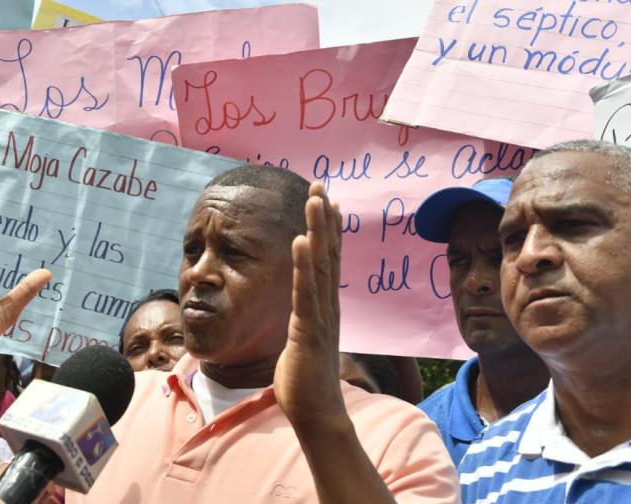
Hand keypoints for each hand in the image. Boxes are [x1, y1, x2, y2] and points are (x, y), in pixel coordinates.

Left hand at [274, 181, 345, 427]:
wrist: (317, 413)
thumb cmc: (307, 379)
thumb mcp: (306, 340)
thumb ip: (307, 319)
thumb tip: (303, 308)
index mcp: (326, 307)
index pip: (330, 260)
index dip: (329, 229)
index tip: (327, 200)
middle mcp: (328, 306)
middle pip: (329, 254)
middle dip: (323, 218)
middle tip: (321, 185)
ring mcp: (321, 317)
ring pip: (320, 266)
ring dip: (318, 231)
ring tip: (316, 200)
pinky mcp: (308, 331)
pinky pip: (306, 293)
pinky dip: (304, 266)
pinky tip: (301, 242)